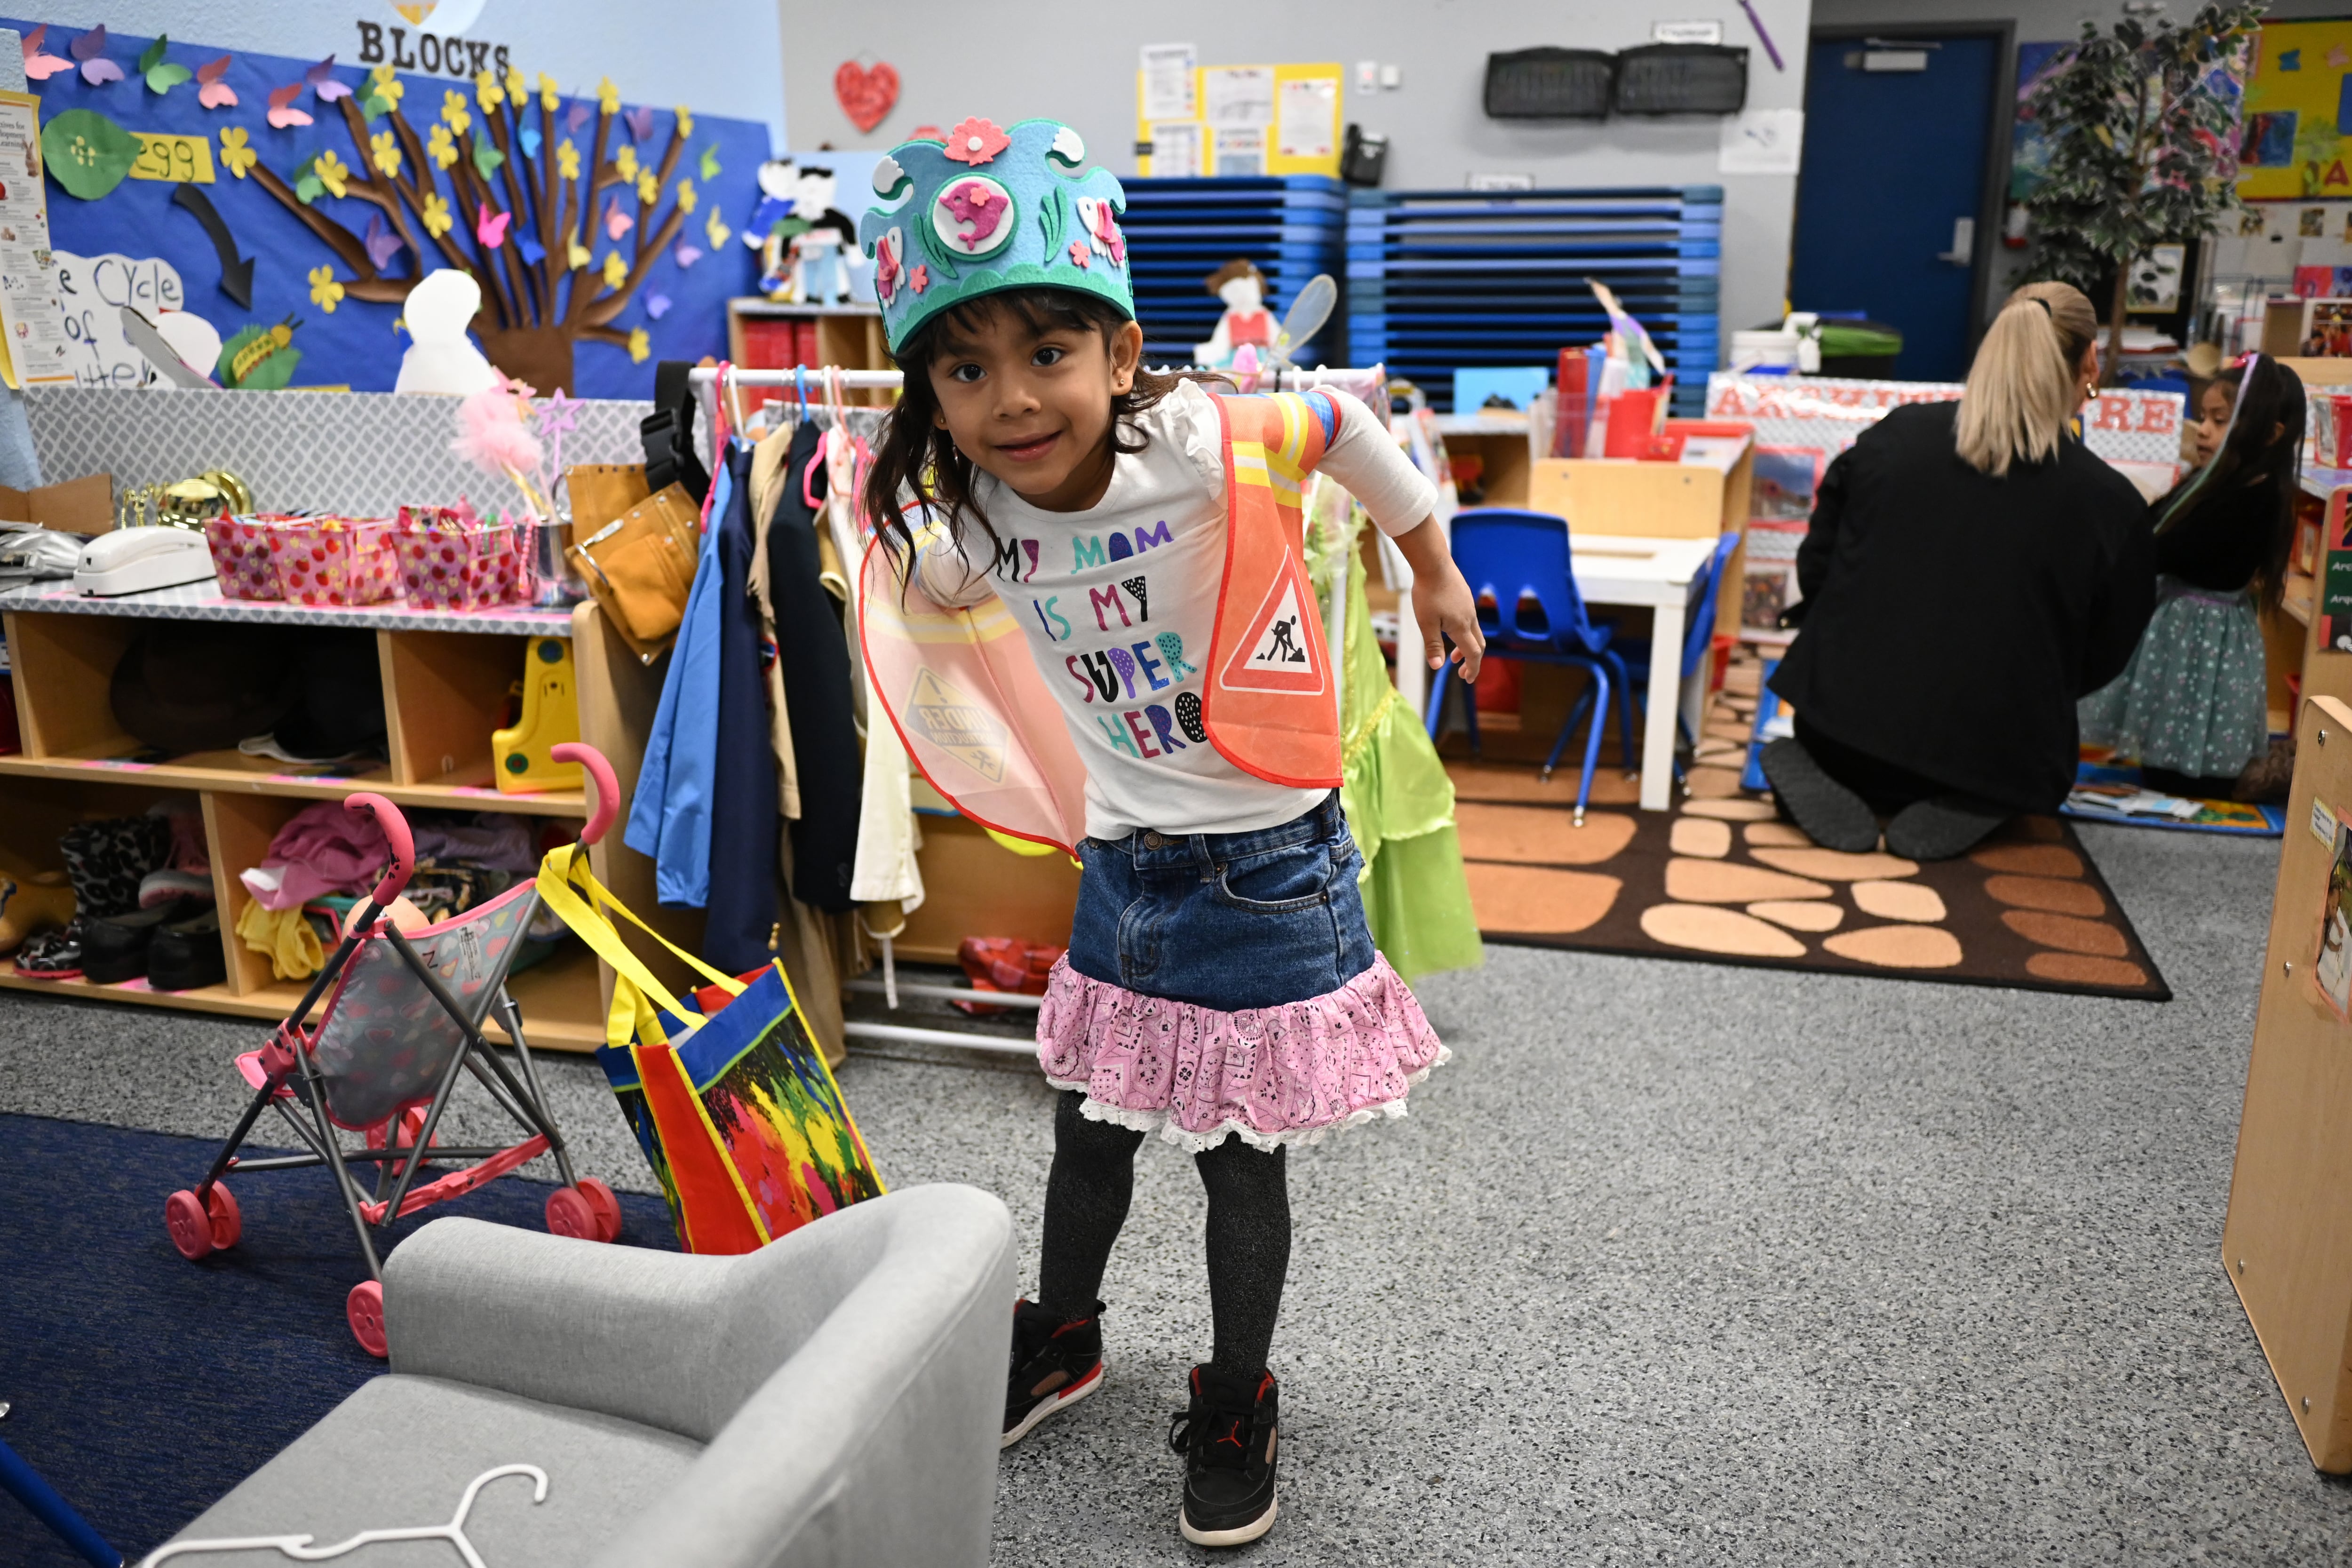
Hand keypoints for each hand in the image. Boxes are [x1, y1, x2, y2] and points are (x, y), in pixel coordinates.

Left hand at [1391, 516, 1482, 681]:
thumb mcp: (1426, 622)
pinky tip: (1450, 630)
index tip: (1467, 680)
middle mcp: (1470, 618)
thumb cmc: (1427, 593)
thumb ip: (1433, 645)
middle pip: (1478, 645)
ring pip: (1475, 632)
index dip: (1472, 669)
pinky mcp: (1465, 598)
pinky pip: (1470, 621)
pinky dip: (1464, 633)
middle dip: (1472, 661)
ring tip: (1454, 655)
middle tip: (1461, 672)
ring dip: (1467, 647)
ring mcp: (1469, 607)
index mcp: (1461, 627)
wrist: (1433, 563)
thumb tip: (1437, 666)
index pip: (1473, 654)